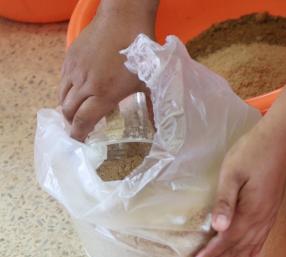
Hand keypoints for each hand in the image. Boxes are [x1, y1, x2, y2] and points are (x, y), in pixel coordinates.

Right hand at [59, 7, 154, 139]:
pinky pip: (62, 79)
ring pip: (62, 95)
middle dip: (71, 123)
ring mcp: (75, 69)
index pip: (83, 121)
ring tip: (77, 112)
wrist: (123, 20)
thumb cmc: (141, 53)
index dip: (79, 134)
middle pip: (68, 110)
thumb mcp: (150, 84)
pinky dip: (66, 90)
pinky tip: (78, 91)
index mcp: (104, 94)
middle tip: (79, 128)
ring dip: (67, 107)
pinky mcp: (70, 57)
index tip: (79, 142)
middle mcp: (85, 84)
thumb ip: (152, 108)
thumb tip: (158, 130)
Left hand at [191, 124, 285, 256]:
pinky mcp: (272, 209)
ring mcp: (269, 215)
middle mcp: (261, 219)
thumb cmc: (251, 153)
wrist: (280, 141)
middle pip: (238, 247)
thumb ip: (225, 201)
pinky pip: (263, 236)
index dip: (211, 254)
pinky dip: (255, 249)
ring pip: (250, 245)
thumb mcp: (232, 174)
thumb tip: (218, 227)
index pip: (227, 240)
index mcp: (250, 212)